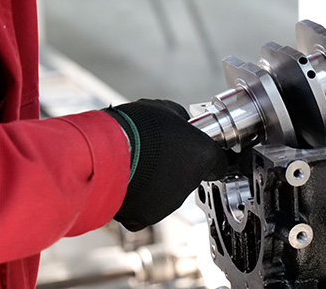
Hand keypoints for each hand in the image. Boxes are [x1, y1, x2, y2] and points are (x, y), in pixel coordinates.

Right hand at [104, 99, 226, 230]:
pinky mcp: (146, 217)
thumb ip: (181, 120)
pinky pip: (145, 210)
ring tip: (137, 168)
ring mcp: (170, 202)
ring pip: (168, 195)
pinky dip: (138, 201)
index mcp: (204, 155)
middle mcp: (192, 182)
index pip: (219, 163)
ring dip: (157, 184)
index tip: (195, 152)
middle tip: (156, 156)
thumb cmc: (136, 127)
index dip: (205, 156)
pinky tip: (128, 184)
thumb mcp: (167, 109)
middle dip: (176, 169)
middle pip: (190, 178)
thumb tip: (181, 122)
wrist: (106, 150)